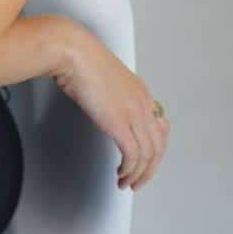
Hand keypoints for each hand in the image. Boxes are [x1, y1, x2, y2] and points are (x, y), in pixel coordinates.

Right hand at [51, 30, 169, 191]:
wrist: (72, 51)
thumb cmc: (79, 57)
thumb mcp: (104, 75)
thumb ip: (112, 92)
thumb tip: (105, 105)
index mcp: (140, 91)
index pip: (160, 127)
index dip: (154, 148)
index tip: (144, 160)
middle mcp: (142, 103)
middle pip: (158, 145)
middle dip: (150, 168)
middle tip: (138, 180)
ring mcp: (133, 113)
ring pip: (149, 155)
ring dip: (139, 174)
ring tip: (126, 183)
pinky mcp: (119, 123)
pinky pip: (133, 156)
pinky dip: (129, 170)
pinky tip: (120, 174)